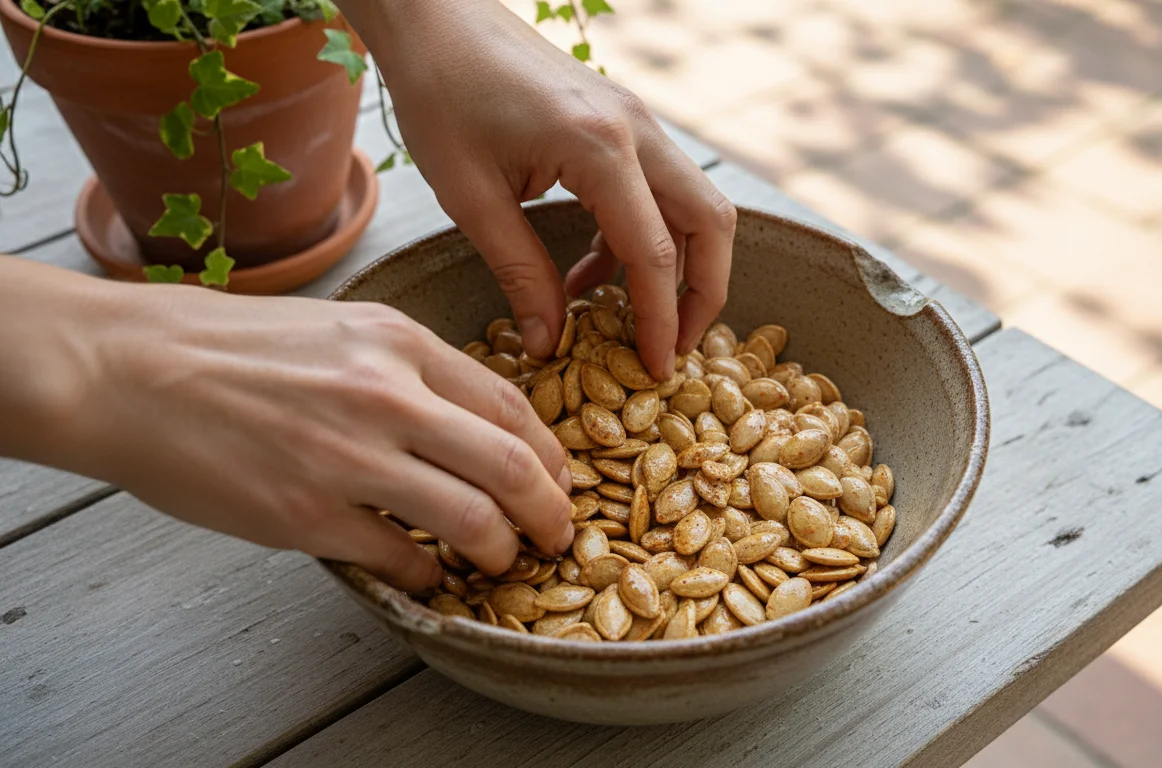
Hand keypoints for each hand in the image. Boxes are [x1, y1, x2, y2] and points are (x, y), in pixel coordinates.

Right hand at [2, 260, 572, 592]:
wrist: (126, 369)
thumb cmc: (224, 346)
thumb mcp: (337, 327)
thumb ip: (405, 369)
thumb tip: (465, 420)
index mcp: (398, 342)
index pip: (511, 404)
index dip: (548, 453)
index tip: (558, 479)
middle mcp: (387, 396)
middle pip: (512, 467)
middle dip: (551, 511)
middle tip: (559, 534)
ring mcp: (349, 458)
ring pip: (473, 520)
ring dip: (501, 550)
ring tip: (501, 559)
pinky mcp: (307, 514)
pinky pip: (402, 557)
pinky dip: (428, 573)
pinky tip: (426, 572)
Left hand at [338, 0, 736, 378]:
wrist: (436, 18)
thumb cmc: (441, 95)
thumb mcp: (470, 197)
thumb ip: (519, 274)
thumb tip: (550, 345)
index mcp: (599, 146)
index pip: (654, 251)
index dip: (661, 320)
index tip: (656, 370)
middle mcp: (636, 129)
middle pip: (709, 222)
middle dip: (703, 294)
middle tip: (674, 348)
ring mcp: (637, 120)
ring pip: (694, 205)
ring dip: (676, 267)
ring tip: (632, 321)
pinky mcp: (624, 122)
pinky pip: (658, 191)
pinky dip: (641, 240)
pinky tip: (591, 276)